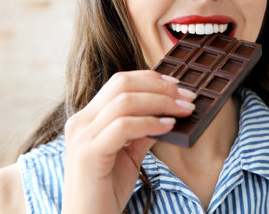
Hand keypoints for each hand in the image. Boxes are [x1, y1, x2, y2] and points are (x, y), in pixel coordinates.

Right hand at [61, 70, 195, 213]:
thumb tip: (168, 112)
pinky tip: (169, 127)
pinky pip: (124, 126)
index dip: (151, 79)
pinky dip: (150, 123)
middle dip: (160, 87)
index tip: (177, 85)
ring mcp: (82, 136)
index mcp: (88, 118)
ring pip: (125, 101)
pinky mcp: (88, 154)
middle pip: (122, 84)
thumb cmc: (107, 189)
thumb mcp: (129, 153)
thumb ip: (142, 130)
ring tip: (184, 110)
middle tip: (187, 96)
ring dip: (161, 102)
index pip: (119, 82)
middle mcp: (80, 122)